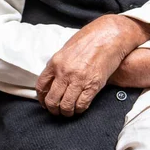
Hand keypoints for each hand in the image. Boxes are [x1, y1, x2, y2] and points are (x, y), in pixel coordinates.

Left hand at [35, 14, 149, 116]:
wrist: (108, 36)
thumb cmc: (89, 39)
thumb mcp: (67, 49)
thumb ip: (59, 64)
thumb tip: (53, 79)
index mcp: (56, 62)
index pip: (41, 86)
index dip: (42, 98)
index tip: (45, 102)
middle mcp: (65, 72)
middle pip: (52, 100)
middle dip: (53, 109)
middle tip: (57, 110)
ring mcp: (78, 80)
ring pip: (65, 106)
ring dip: (66, 112)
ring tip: (69, 111)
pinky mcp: (93, 85)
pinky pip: (81, 105)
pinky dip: (79, 110)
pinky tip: (80, 107)